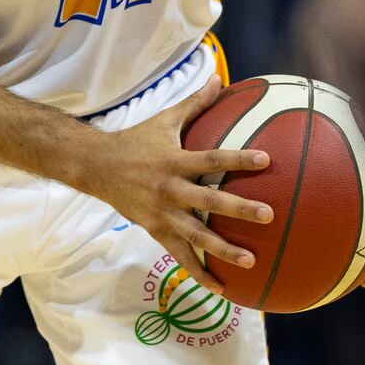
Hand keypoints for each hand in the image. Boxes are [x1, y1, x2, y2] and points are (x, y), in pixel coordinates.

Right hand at [71, 80, 273, 296]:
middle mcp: (169, 189)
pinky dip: (199, 272)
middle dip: (239, 209)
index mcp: (174, 160)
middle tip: (269, 215)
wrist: (96, 167)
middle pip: (209, 201)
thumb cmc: (136, 140)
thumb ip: (195, 103)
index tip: (266, 159)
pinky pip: (180, 256)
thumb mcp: (164, 120)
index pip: (212, 158)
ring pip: (196, 235)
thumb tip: (220, 77)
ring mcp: (162, 214)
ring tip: (251, 261)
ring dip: (223, 250)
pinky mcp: (155, 231)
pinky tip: (222, 288)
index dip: (238, 158)